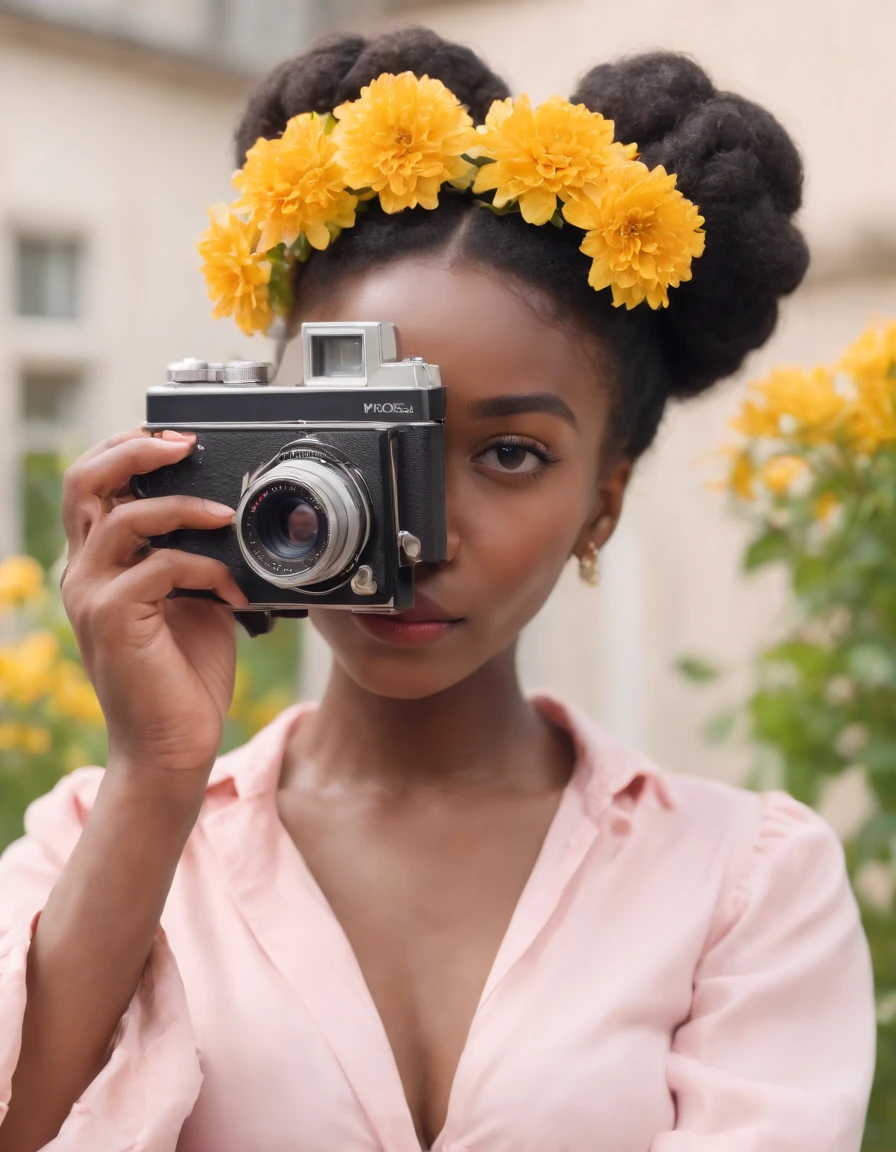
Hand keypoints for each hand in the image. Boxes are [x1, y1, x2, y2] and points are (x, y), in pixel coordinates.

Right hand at [60, 428, 249, 785]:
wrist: (173, 746)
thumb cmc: (184, 678)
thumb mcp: (193, 601)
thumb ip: (192, 557)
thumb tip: (223, 516)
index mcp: (99, 565)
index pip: (92, 485)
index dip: (127, 449)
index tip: (177, 438)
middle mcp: (85, 574)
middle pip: (85, 480)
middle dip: (135, 448)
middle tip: (184, 443)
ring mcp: (92, 594)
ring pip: (122, 516)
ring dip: (183, 506)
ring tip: (225, 515)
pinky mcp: (113, 617)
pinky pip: (162, 565)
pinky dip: (209, 570)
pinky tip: (236, 595)